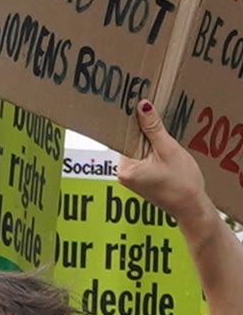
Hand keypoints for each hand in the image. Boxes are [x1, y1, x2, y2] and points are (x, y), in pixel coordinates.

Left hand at [120, 100, 212, 222]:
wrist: (192, 207)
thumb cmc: (182, 183)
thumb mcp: (168, 150)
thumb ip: (153, 128)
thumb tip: (142, 107)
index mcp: (124, 168)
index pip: (123, 137)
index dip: (132, 122)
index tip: (137, 107)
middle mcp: (122, 173)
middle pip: (130, 143)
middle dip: (143, 132)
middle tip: (153, 116)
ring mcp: (130, 177)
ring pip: (138, 149)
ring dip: (150, 141)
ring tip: (162, 134)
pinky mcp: (140, 178)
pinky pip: (143, 157)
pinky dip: (152, 151)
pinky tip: (163, 148)